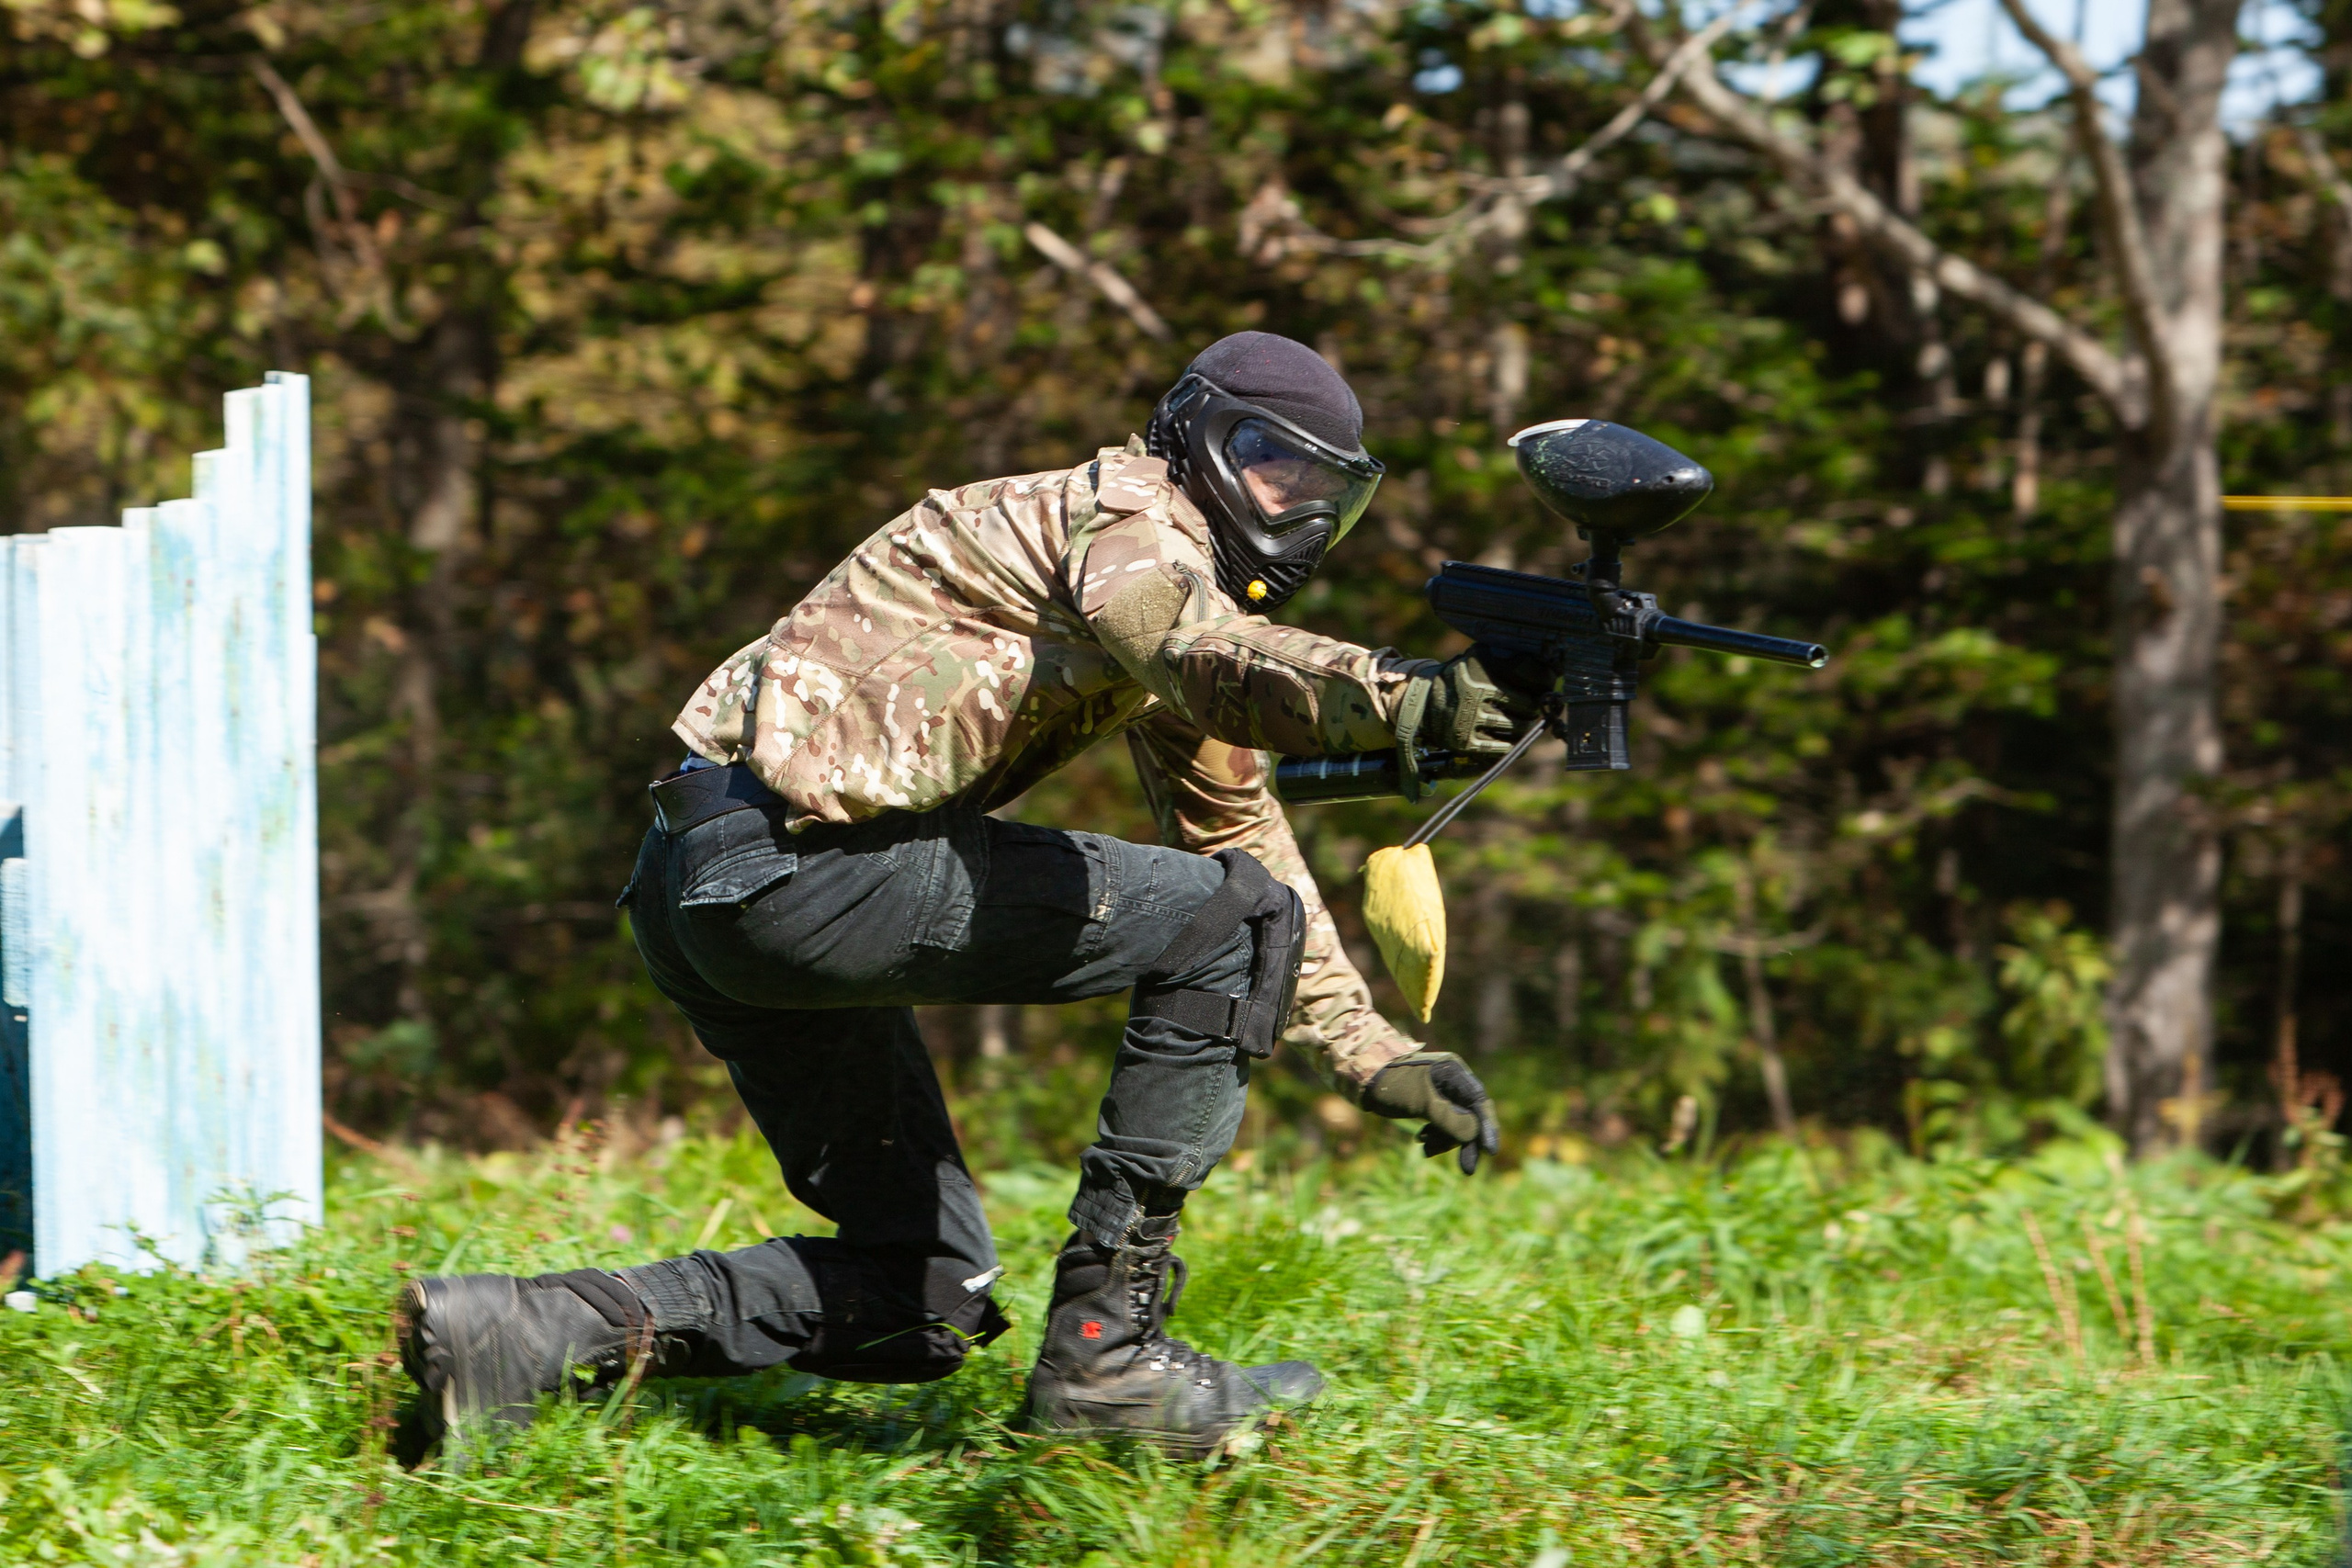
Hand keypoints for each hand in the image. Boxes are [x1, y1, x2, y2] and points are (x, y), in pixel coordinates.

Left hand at [1361, 1051, 1500, 1173]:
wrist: (1363, 1077)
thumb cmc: (1392, 1083)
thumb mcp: (1421, 1101)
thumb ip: (1448, 1118)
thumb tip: (1472, 1136)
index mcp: (1454, 1072)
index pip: (1479, 1101)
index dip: (1487, 1127)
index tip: (1489, 1151)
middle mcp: (1452, 1081)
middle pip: (1470, 1116)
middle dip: (1465, 1141)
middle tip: (1467, 1170)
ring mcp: (1442, 1092)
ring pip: (1456, 1123)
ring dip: (1445, 1140)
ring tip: (1426, 1150)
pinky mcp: (1431, 1103)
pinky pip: (1442, 1124)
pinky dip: (1435, 1136)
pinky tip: (1422, 1144)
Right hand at [1400, 651, 1541, 755]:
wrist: (1424, 703)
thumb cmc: (1464, 680)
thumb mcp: (1479, 659)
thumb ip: (1509, 660)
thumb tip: (1551, 672)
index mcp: (1482, 665)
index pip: (1531, 673)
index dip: (1544, 680)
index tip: (1545, 685)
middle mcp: (1476, 690)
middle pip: (1528, 704)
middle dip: (1533, 707)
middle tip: (1531, 707)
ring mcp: (1471, 718)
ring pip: (1519, 727)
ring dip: (1524, 726)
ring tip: (1520, 721)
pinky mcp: (1466, 741)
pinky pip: (1503, 747)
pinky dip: (1512, 744)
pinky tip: (1510, 738)